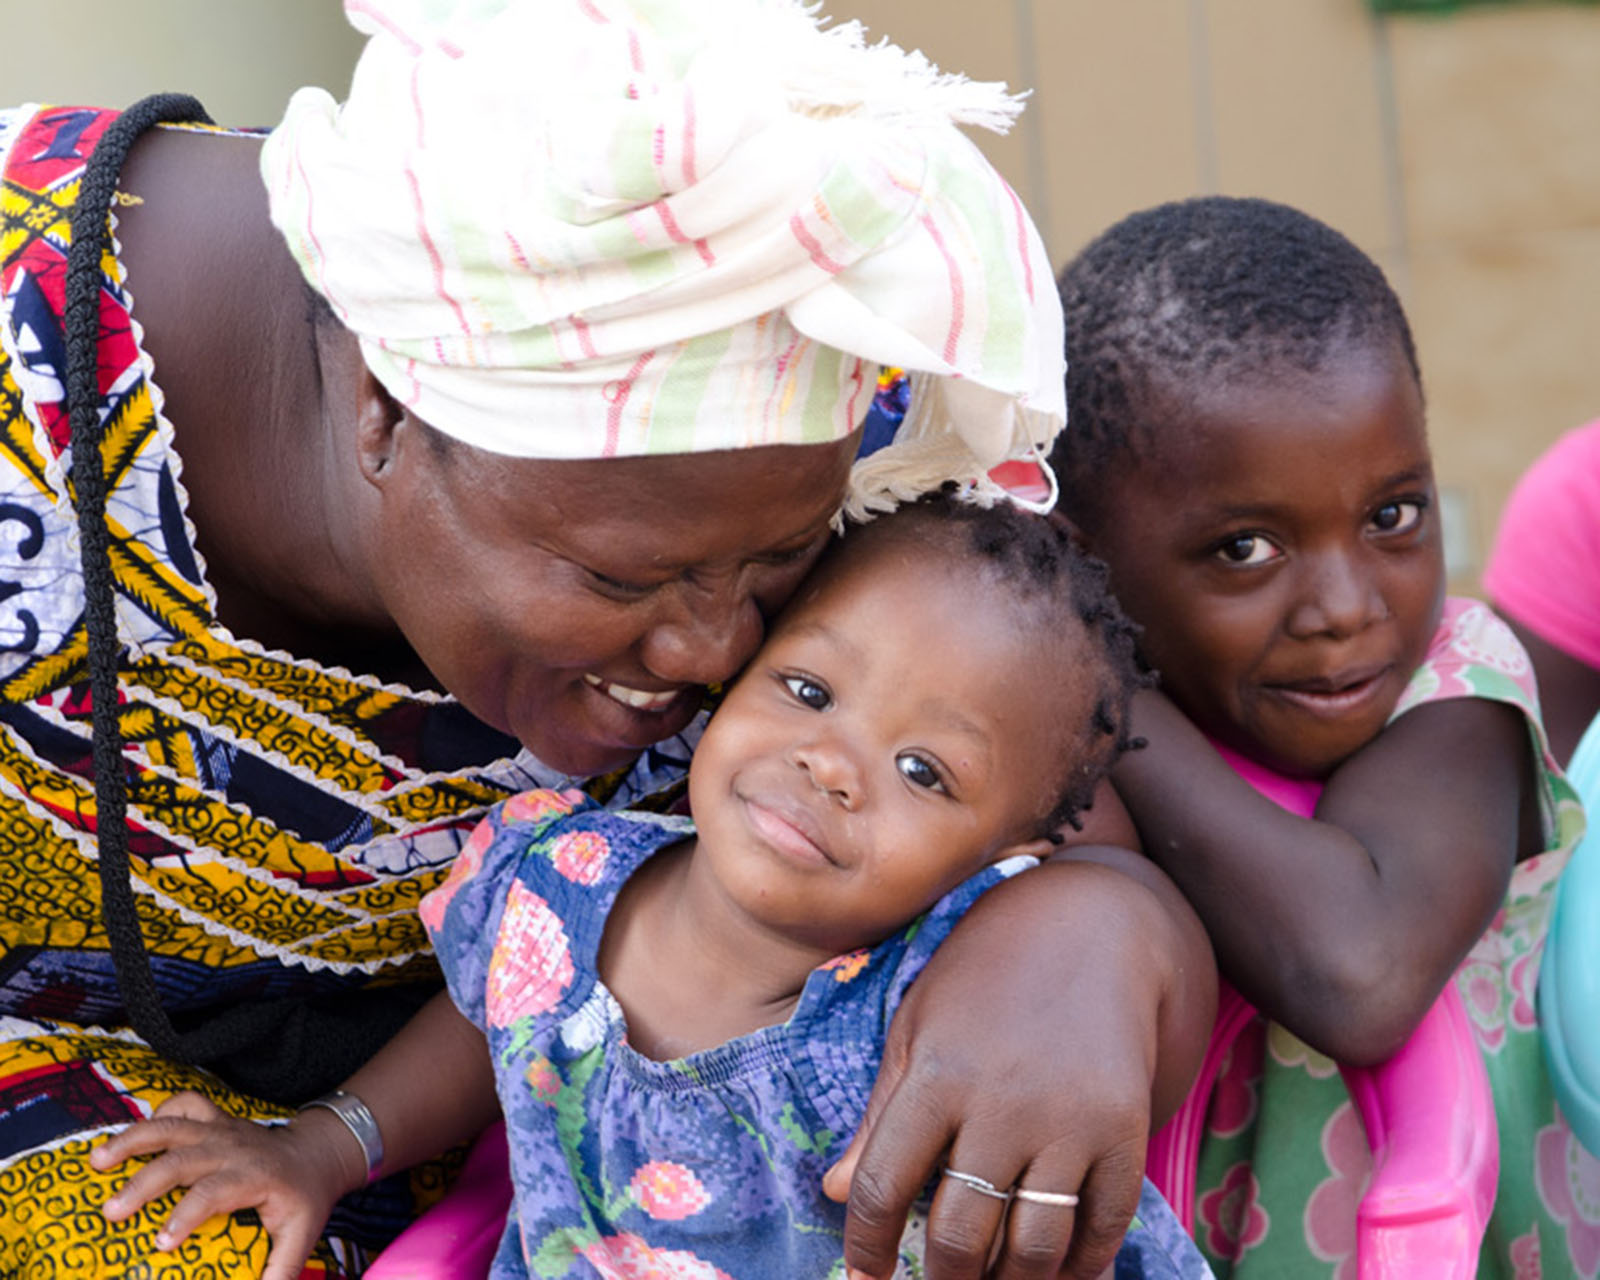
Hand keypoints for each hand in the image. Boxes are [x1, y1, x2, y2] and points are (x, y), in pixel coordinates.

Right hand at [91, 1090, 363, 1279]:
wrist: (317, 1153)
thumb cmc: (303, 1199)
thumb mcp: (301, 1235)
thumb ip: (281, 1269)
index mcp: (255, 1176)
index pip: (215, 1192)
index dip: (186, 1215)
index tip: (160, 1243)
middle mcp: (234, 1147)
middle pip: (183, 1159)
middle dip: (144, 1183)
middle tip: (110, 1212)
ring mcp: (222, 1128)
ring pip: (174, 1125)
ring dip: (133, 1140)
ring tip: (96, 1161)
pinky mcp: (215, 1119)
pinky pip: (184, 1104)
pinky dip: (157, 1113)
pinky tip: (131, 1136)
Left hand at [823, 853, 1214, 1278]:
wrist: (1093, 926)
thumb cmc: (986, 975)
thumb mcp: (918, 1025)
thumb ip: (882, 1114)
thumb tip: (838, 1194)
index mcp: (938, 1072)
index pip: (886, 1185)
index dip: (867, 1245)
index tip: (865, 1279)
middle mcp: (1003, 1102)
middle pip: (963, 1234)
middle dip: (943, 1278)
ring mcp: (1070, 1120)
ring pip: (1034, 1248)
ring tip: (990, 1278)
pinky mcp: (1125, 1130)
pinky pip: (1102, 1227)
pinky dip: (1079, 1265)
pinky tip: (1056, 1268)